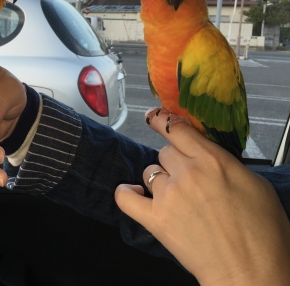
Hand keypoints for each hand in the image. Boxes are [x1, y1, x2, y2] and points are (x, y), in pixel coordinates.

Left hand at [114, 112, 289, 284]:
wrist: (252, 272)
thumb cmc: (263, 235)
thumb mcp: (254, 185)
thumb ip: (225, 164)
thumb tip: (208, 157)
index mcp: (213, 160)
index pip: (177, 128)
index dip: (163, 120)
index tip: (156, 117)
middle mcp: (187, 173)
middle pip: (165, 152)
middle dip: (174, 163)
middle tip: (189, 182)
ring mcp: (169, 195)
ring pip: (150, 172)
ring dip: (159, 181)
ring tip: (176, 199)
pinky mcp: (156, 219)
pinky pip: (126, 198)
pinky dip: (127, 195)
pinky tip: (134, 194)